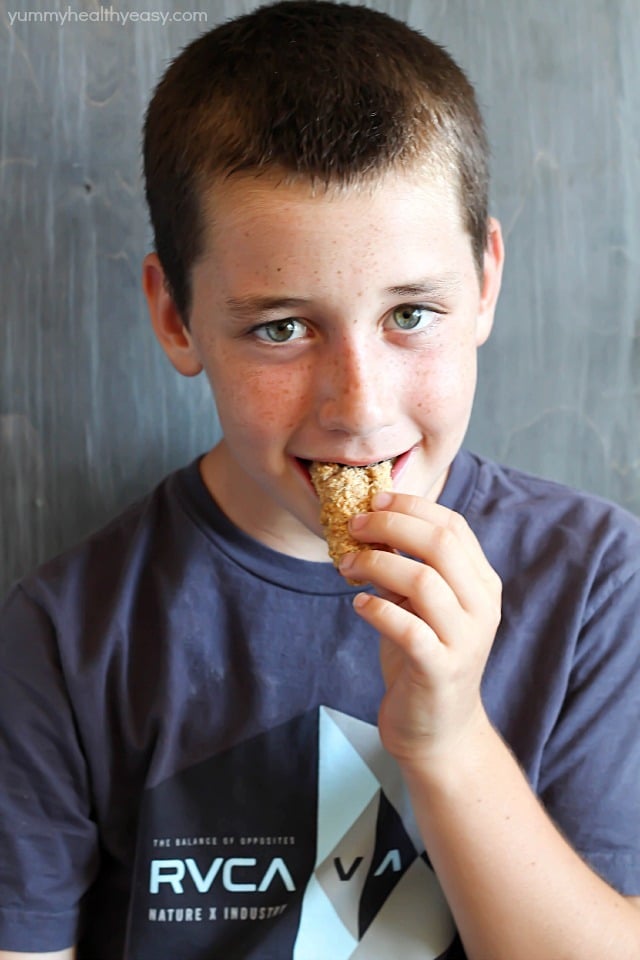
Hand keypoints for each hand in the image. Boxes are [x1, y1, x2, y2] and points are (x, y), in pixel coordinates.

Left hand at [339, 492, 501, 770]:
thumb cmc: (423, 658)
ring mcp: (465, 639)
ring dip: (376, 564)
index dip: (412, 506)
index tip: (373, 501)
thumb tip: (369, 524)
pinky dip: (377, 609)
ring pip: (423, 581)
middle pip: (440, 544)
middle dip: (391, 526)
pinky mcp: (441, 670)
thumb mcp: (422, 606)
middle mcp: (481, 607)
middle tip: (354, 527)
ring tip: (347, 567)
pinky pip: (407, 628)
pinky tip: (359, 605)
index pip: (453, 525)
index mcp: (481, 583)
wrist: (439, 731)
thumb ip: (409, 568)